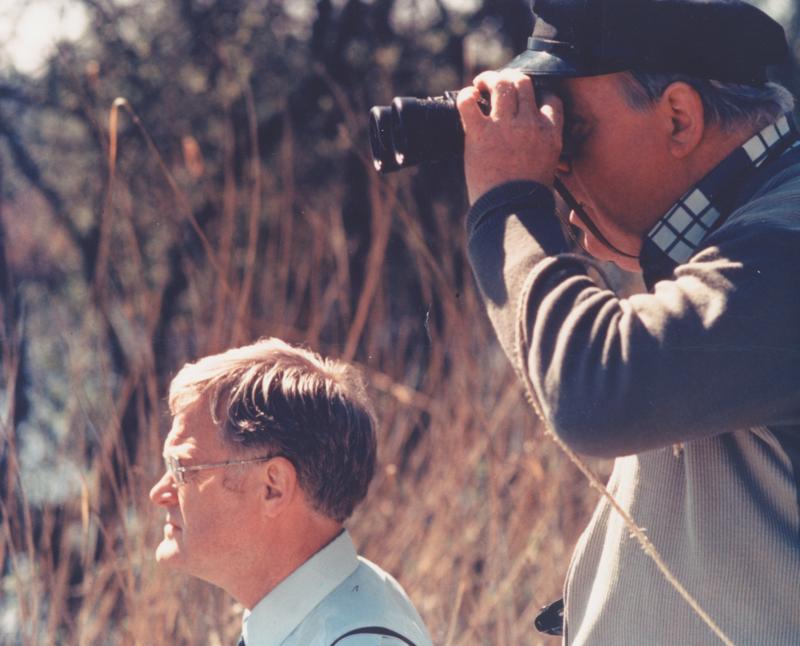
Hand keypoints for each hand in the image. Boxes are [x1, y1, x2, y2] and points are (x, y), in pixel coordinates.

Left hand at [456, 70, 562, 204]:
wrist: (512, 211)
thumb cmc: (528, 196)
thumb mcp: (547, 165)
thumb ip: (541, 144)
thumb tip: (530, 138)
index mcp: (550, 131)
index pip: (550, 97)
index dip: (537, 93)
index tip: (526, 99)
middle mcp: (529, 123)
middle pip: (523, 83)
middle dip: (511, 78)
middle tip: (499, 84)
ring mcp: (505, 126)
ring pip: (501, 84)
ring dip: (490, 79)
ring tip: (481, 85)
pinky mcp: (480, 134)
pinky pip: (469, 102)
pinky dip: (466, 95)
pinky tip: (468, 98)